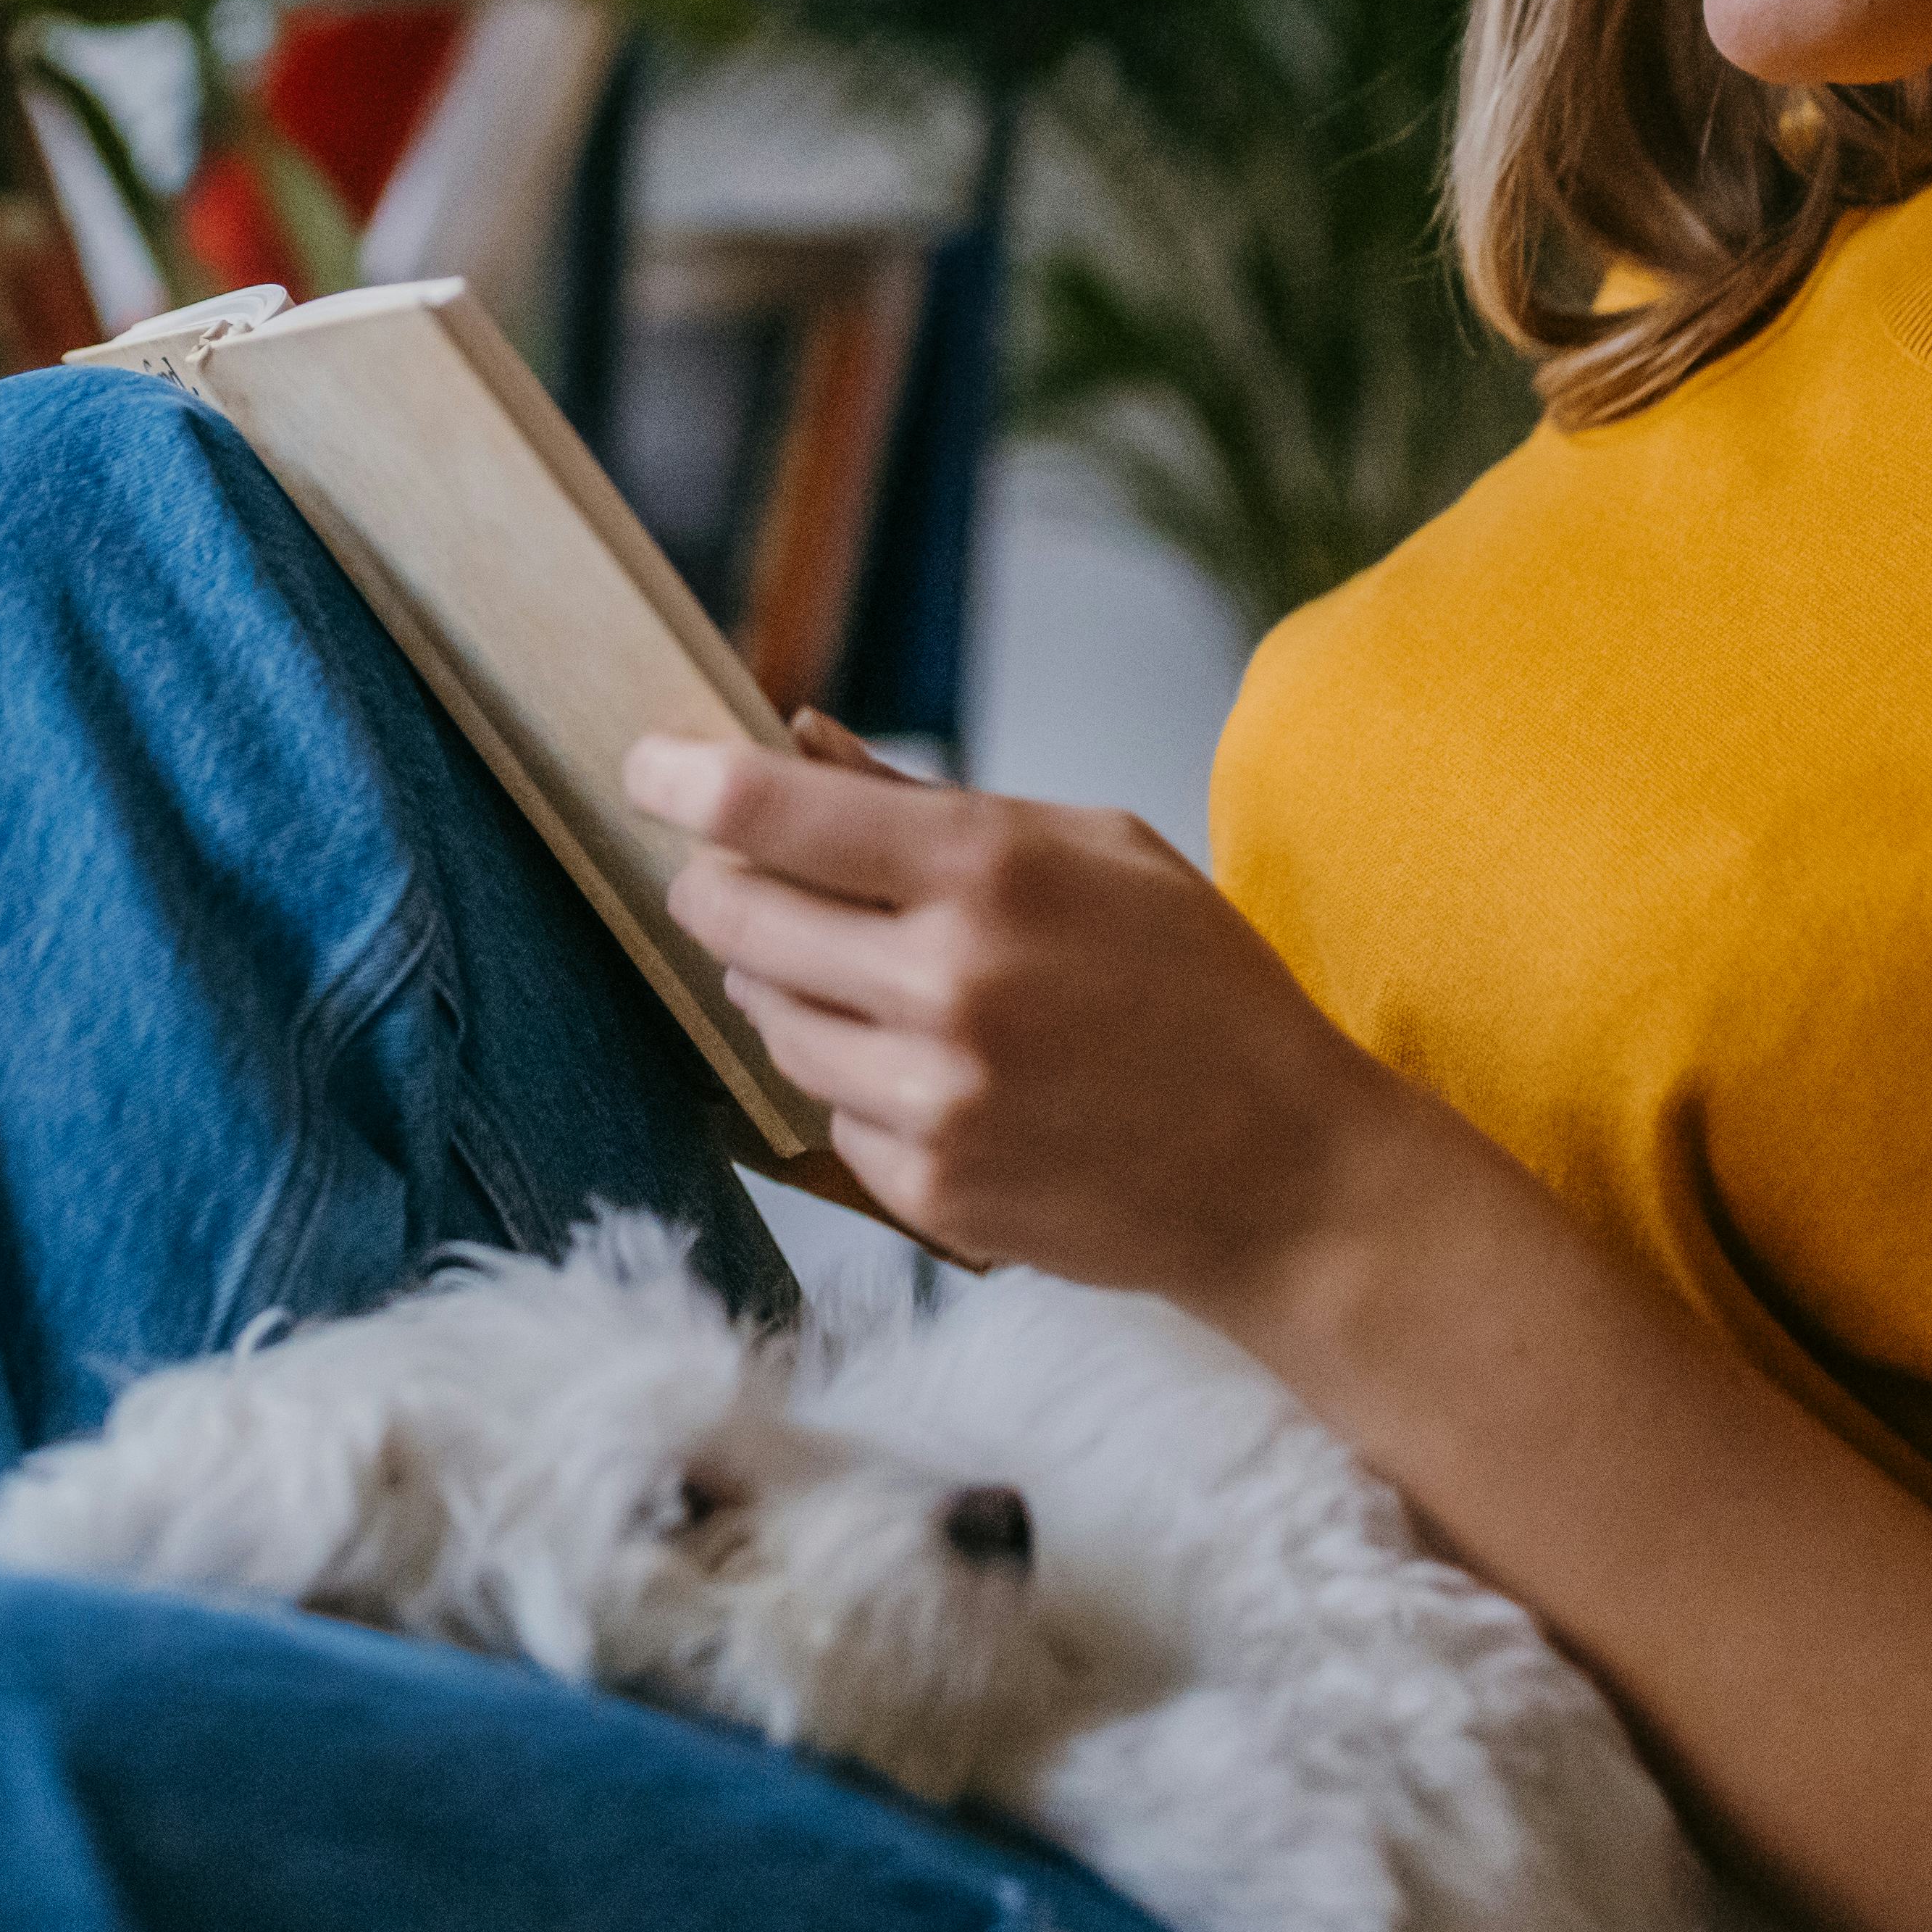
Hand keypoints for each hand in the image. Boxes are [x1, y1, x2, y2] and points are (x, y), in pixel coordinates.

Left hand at [628, 717, 1408, 1313]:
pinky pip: (823, 1111)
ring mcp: (931, 1098)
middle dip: (715, 884)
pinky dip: (850, 1078)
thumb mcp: (1098, 848)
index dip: (681, 778)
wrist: (1284, 1175)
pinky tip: (930, 1067)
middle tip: (734, 872)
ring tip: (867, 973)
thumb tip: (798, 741)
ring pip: (766, 1017)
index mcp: (989, 873)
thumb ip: (933, 802)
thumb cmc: (1199, 988)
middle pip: (731, 915)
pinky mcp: (926, 1189)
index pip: (771, 810)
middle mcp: (946, 985)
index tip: (646, 766)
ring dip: (784, 984)